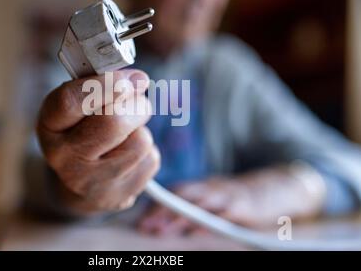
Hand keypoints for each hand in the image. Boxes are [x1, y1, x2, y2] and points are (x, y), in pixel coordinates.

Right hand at [37, 69, 159, 214]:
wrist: (81, 183)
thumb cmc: (83, 132)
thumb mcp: (78, 105)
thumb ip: (98, 85)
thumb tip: (136, 79)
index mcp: (50, 127)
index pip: (71, 101)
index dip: (106, 85)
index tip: (133, 77)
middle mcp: (65, 158)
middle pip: (113, 122)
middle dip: (135, 104)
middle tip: (137, 98)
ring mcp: (92, 183)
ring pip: (139, 141)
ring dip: (141, 129)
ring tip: (127, 132)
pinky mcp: (119, 196)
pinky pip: (150, 159)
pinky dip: (146, 151)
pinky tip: (128, 155)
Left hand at [138, 166, 325, 235]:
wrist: (279, 188)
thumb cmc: (241, 198)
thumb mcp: (218, 198)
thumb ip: (197, 205)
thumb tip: (165, 221)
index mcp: (205, 187)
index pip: (176, 192)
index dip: (158, 204)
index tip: (141, 219)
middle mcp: (213, 188)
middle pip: (183, 196)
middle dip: (162, 211)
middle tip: (145, 226)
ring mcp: (228, 196)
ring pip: (199, 204)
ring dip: (178, 217)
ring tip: (161, 230)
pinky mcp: (244, 207)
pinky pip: (224, 215)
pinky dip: (208, 223)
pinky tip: (195, 232)